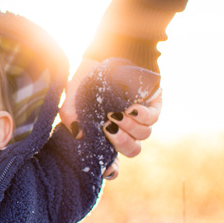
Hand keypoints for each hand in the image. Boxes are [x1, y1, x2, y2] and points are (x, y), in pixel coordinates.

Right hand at [60, 58, 162, 177]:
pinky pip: (152, 118)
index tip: (106, 169)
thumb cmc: (86, 77)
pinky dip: (142, 115)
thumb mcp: (72, 94)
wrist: (105, 52)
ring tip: (117, 113)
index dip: (111, 170)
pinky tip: (132, 107)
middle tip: (108, 128)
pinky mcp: (153, 105)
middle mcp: (125, 129)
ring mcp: (140, 119)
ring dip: (130, 128)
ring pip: (142, 135)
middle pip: (132, 150)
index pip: (112, 161)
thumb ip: (70, 114)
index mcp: (106, 134)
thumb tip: (77, 134)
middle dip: (121, 143)